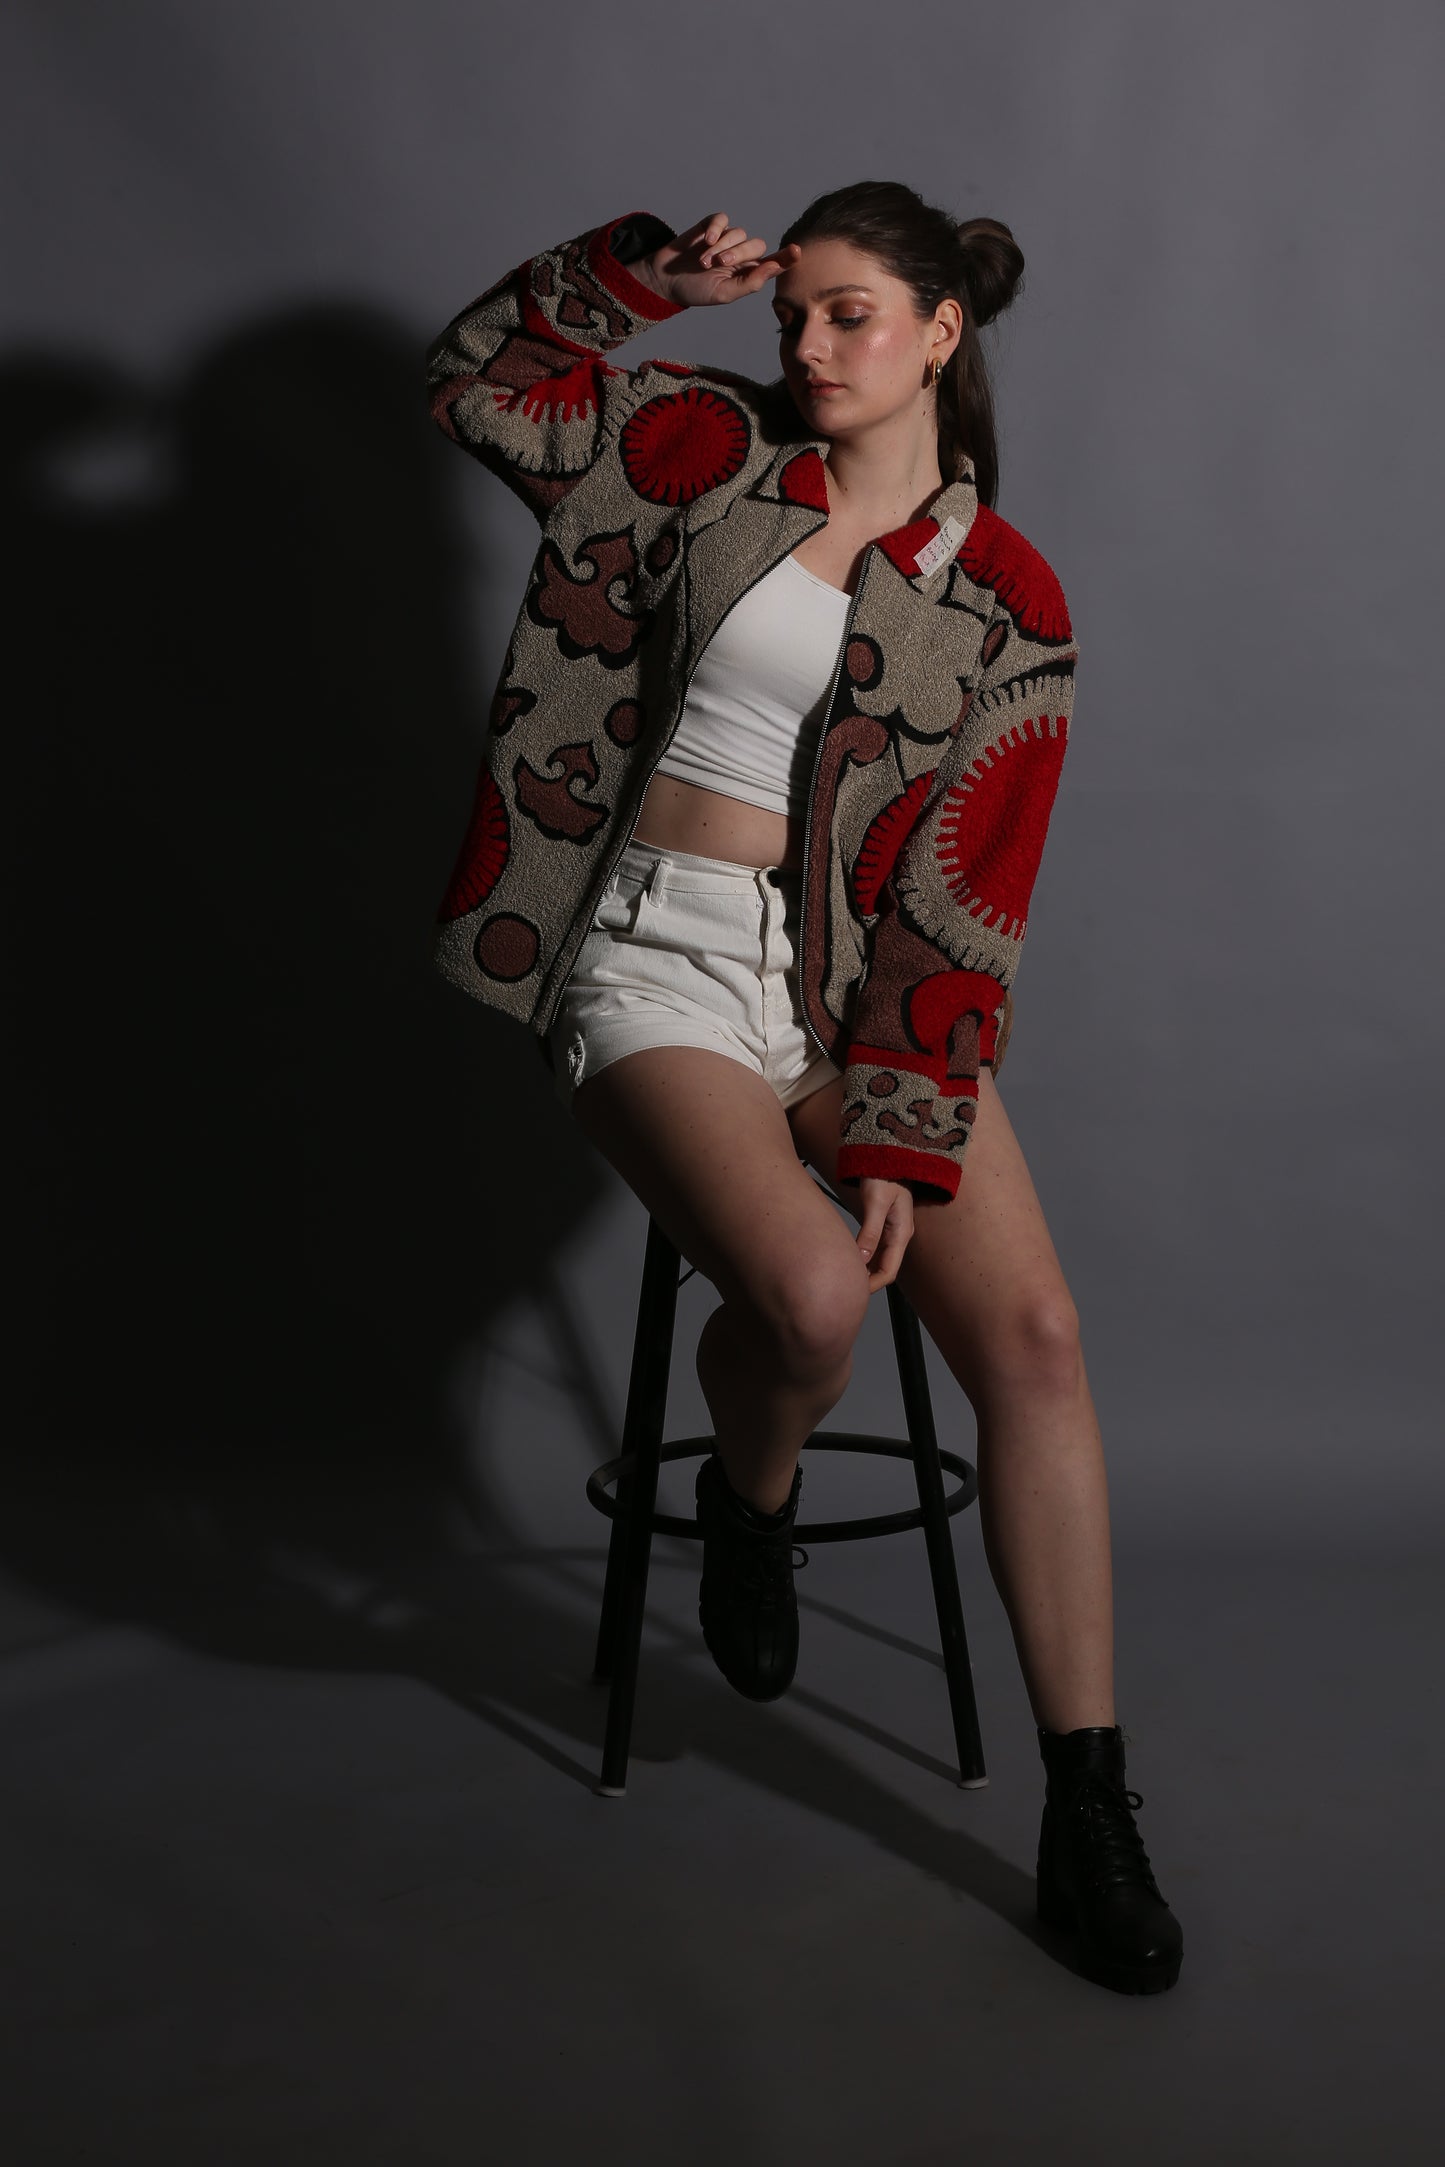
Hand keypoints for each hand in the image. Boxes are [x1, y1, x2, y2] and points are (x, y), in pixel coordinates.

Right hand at [639, 211, 799, 309]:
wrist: (666, 279)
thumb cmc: (696, 290)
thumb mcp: (724, 294)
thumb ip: (750, 283)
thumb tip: (774, 268)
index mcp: (748, 274)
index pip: (773, 264)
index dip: (786, 258)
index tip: (796, 252)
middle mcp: (741, 255)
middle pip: (756, 246)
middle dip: (739, 254)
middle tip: (720, 264)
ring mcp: (726, 239)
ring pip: (738, 233)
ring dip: (721, 247)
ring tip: (703, 262)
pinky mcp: (711, 226)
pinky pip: (722, 220)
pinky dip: (716, 229)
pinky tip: (705, 241)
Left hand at [854, 1177, 914, 1292]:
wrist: (891, 1154)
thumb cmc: (885, 1174)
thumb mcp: (876, 1202)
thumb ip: (870, 1231)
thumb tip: (861, 1259)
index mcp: (902, 1233)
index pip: (889, 1270)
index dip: (872, 1284)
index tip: (854, 1291)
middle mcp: (900, 1235)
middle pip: (885, 1268)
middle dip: (868, 1281)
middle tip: (845, 1288)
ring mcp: (893, 1231)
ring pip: (879, 1259)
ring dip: (865, 1270)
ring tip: (845, 1277)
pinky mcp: (885, 1224)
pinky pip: (875, 1248)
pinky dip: (863, 1257)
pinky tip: (849, 1259)